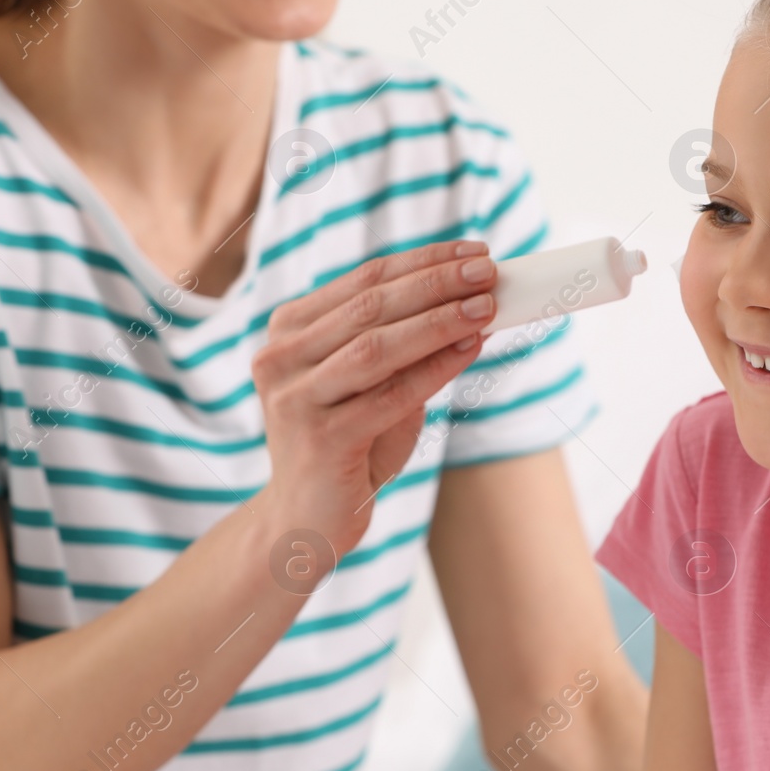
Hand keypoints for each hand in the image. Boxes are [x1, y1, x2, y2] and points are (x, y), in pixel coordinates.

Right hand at [251, 239, 497, 550]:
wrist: (306, 520)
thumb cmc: (347, 445)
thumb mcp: (372, 385)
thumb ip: (407, 345)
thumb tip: (475, 302)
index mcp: (289, 330)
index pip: (365, 279)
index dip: (423, 261)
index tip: (475, 250)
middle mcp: (281, 357)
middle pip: (371, 305)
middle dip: (436, 283)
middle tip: (489, 271)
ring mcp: (294, 398)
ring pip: (376, 345)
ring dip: (438, 321)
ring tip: (486, 307)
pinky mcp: (319, 440)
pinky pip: (389, 395)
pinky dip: (434, 368)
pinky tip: (470, 350)